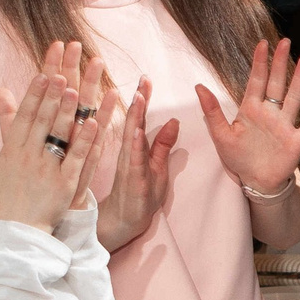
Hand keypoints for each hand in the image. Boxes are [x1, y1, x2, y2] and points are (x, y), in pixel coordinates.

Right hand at [0, 42, 111, 230]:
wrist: (17, 232)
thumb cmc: (3, 202)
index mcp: (11, 151)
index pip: (24, 116)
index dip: (34, 94)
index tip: (43, 73)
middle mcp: (28, 156)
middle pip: (42, 120)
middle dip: (52, 95)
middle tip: (63, 72)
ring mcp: (48, 170)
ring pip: (59, 136)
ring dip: (69, 112)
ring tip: (78, 90)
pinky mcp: (66, 185)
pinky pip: (77, 160)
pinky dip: (86, 142)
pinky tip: (95, 125)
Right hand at [95, 76, 178, 251]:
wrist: (126, 221)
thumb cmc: (140, 194)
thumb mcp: (157, 166)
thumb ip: (163, 145)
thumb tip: (173, 120)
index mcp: (136, 148)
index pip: (140, 119)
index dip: (143, 99)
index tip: (146, 79)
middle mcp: (129, 153)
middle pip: (134, 122)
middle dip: (138, 100)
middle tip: (142, 79)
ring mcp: (130, 166)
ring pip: (132, 137)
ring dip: (135, 117)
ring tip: (139, 97)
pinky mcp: (133, 180)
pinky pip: (134, 161)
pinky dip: (135, 146)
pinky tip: (136, 132)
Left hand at [196, 38, 299, 198]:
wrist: (255, 181)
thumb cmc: (238, 158)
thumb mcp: (220, 134)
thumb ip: (212, 111)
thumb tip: (199, 86)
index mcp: (251, 109)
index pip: (256, 80)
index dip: (259, 62)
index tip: (262, 43)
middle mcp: (270, 113)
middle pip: (277, 83)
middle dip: (280, 62)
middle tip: (284, 41)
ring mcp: (285, 125)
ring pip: (294, 97)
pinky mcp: (297, 139)